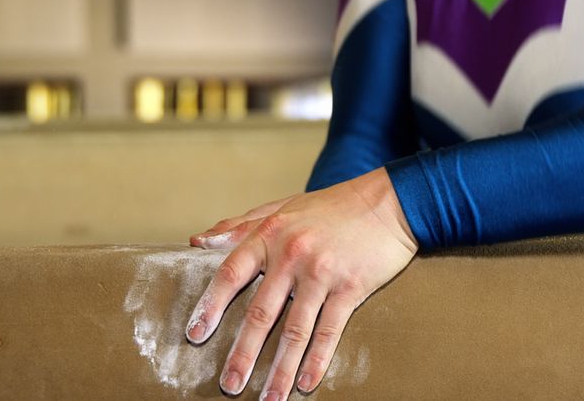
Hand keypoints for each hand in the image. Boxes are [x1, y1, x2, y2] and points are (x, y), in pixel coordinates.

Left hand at [185, 168, 417, 399]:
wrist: (388, 202)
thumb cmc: (333, 206)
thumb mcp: (283, 207)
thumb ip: (241, 225)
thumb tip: (199, 241)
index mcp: (270, 234)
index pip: (231, 274)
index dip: (210, 305)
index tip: (195, 335)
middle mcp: (292, 255)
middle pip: (260, 312)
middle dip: (243, 354)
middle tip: (229, 385)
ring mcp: (322, 273)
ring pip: (295, 330)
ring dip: (279, 369)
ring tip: (268, 399)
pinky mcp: (351, 287)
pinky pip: (329, 331)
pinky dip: (317, 360)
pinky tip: (306, 384)